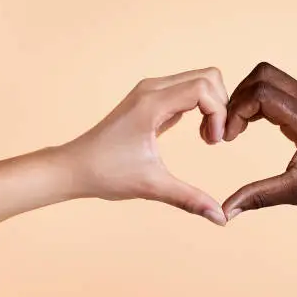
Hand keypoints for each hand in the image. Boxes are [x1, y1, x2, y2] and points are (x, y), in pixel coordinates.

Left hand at [61, 67, 227, 225]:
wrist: (74, 167)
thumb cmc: (106, 173)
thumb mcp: (152, 186)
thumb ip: (190, 200)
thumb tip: (221, 218)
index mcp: (152, 103)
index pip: (203, 87)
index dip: (218, 112)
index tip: (214, 143)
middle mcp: (152, 89)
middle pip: (207, 77)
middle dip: (221, 105)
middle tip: (216, 139)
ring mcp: (151, 92)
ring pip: (200, 81)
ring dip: (213, 106)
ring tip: (208, 138)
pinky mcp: (151, 100)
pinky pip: (188, 91)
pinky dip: (202, 109)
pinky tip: (199, 134)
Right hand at [222, 62, 296, 219]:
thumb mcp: (296, 192)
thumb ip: (258, 197)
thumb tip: (227, 212)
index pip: (262, 93)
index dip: (237, 111)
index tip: (229, 137)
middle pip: (263, 74)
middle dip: (239, 96)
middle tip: (229, 127)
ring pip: (269, 77)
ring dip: (247, 96)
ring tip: (237, 126)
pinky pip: (278, 89)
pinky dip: (258, 101)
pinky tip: (251, 125)